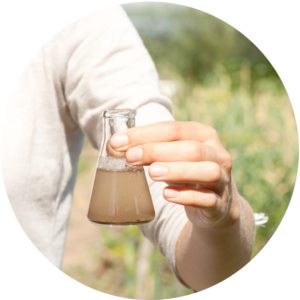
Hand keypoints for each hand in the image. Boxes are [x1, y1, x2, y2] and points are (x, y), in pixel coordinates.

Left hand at [108, 121, 239, 228]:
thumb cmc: (187, 172)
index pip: (173, 129)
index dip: (144, 134)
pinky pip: (208, 199)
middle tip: (131, 157)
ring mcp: (222, 179)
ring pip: (206, 171)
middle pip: (190, 148)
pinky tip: (167, 194)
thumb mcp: (173, 156)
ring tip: (152, 172)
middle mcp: (217, 154)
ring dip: (177, 170)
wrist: (215, 202)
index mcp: (204, 135)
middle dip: (157, 151)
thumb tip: (115, 146)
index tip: (117, 142)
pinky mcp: (220, 203)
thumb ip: (150, 149)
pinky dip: (187, 197)